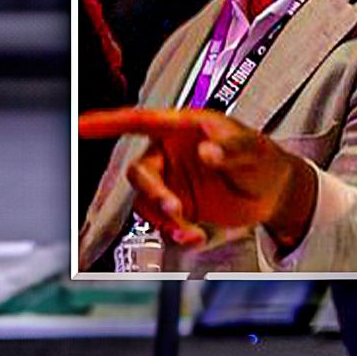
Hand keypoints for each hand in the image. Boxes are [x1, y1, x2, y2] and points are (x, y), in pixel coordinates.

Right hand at [78, 106, 313, 249]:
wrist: (274, 193)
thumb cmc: (264, 159)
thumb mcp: (253, 150)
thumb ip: (231, 149)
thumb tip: (207, 150)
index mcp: (185, 128)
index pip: (141, 121)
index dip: (109, 122)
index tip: (82, 125)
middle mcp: (171, 152)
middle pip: (141, 171)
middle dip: (154, 193)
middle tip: (176, 209)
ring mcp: (172, 180)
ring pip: (146, 201)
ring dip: (164, 219)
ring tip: (191, 229)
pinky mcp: (175, 204)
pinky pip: (159, 219)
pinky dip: (173, 230)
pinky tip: (194, 235)